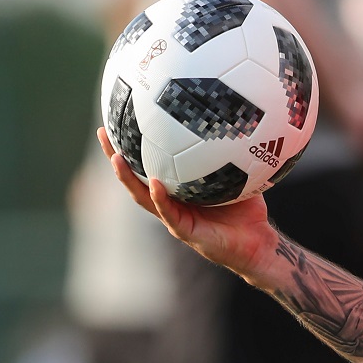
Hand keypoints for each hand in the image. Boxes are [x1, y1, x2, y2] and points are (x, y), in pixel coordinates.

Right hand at [97, 127, 277, 275]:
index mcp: (178, 191)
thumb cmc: (247, 212)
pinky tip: (154, 184)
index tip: (118, 121)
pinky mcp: (187, 233)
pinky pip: (169, 214)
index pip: (148, 167)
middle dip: (116, 157)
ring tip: (117, 158)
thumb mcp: (240, 175)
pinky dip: (160, 199)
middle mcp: (171, 204)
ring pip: (144, 198)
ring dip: (128, 179)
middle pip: (135, 179)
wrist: (259, 245)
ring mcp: (175, 219)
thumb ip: (233, 152)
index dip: (132, 148)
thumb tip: (235, 117)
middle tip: (103, 134)